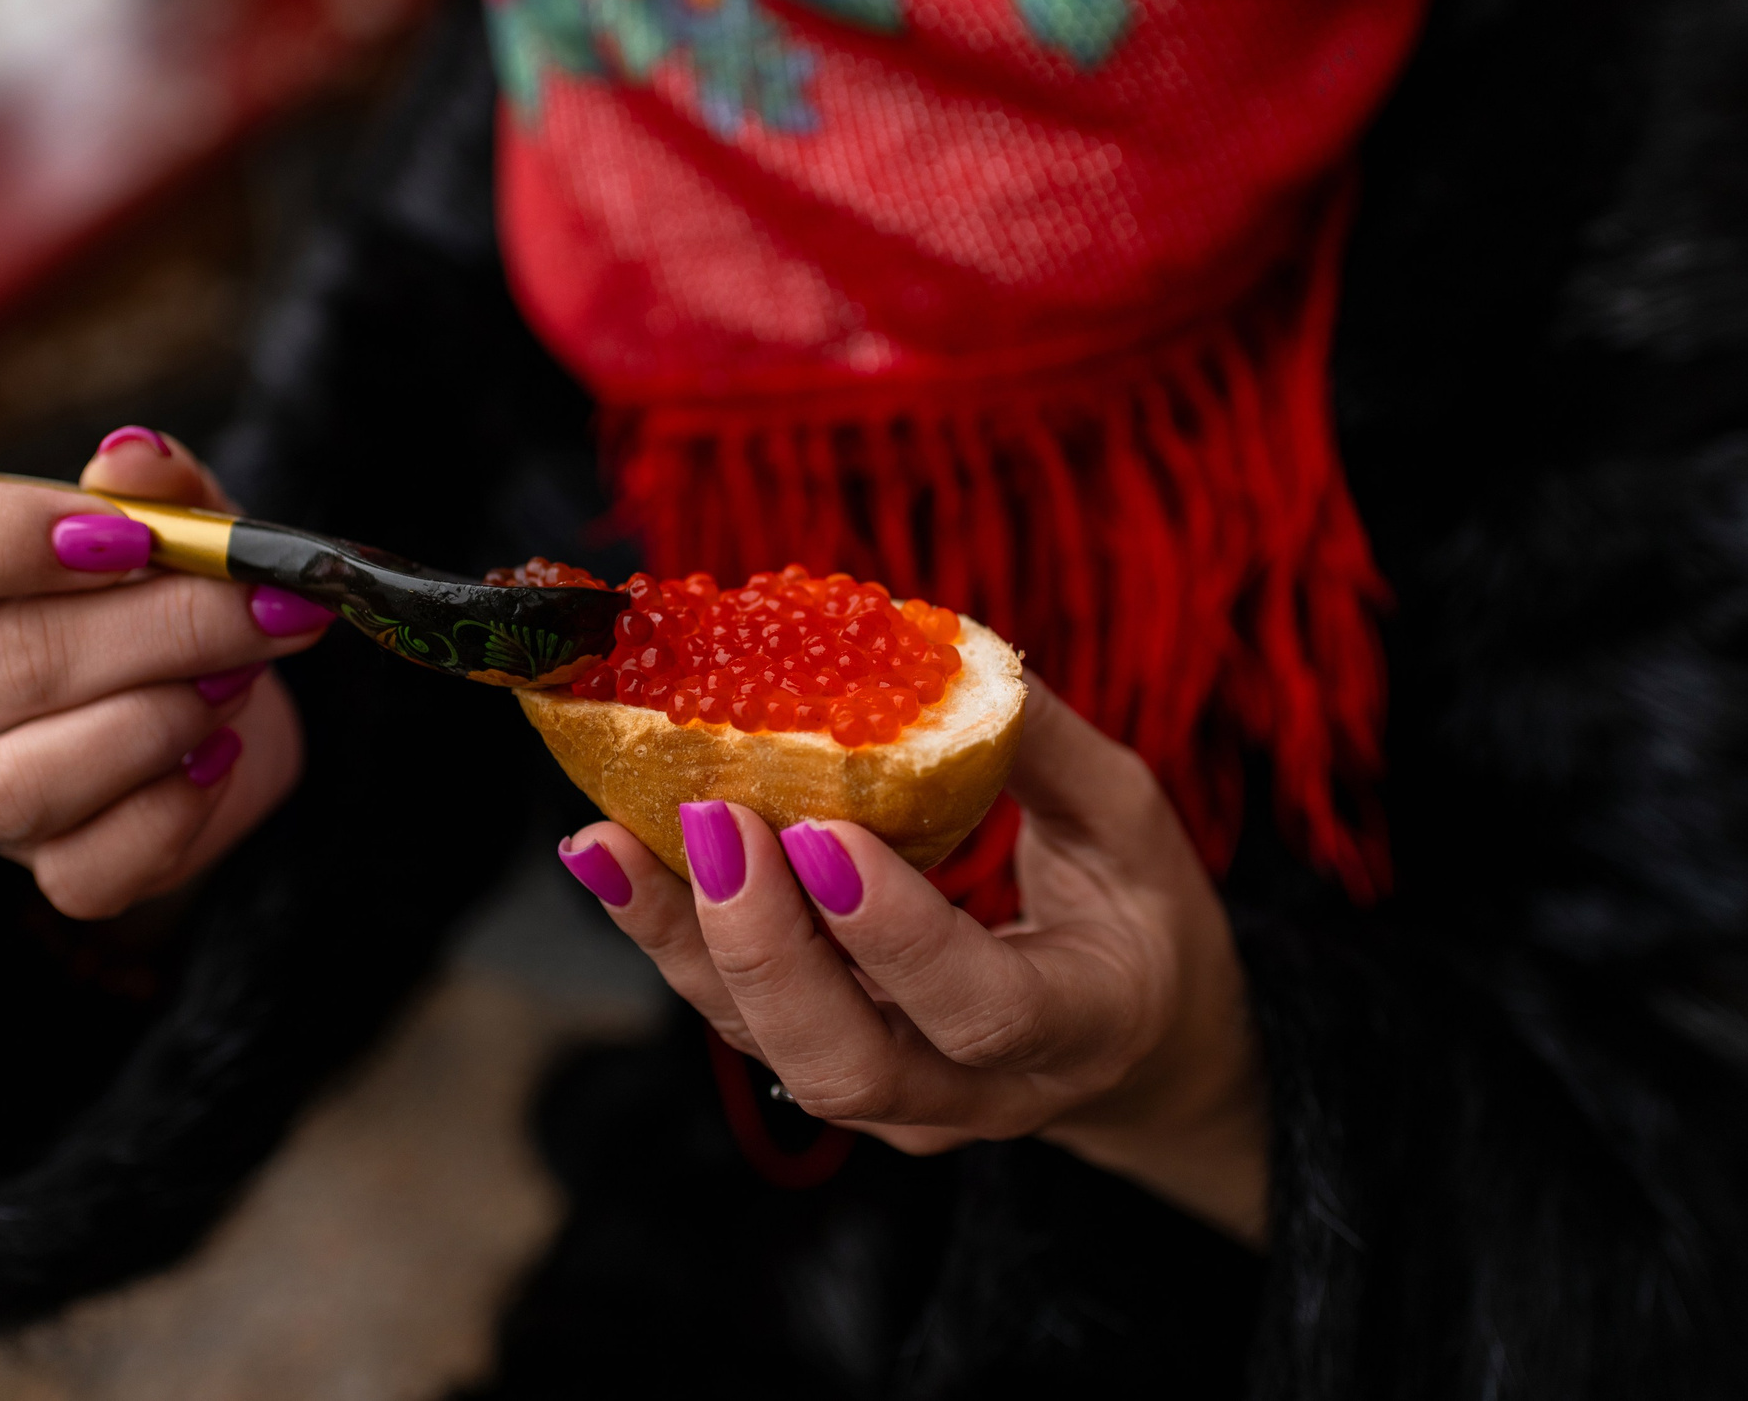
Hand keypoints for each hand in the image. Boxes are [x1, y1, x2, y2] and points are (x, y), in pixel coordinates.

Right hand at [0, 428, 326, 918]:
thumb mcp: (182, 522)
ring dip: (162, 722)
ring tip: (235, 681)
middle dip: (166, 627)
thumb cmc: (172, 594)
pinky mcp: (47, 868)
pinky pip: (91, 868)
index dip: (2, 536)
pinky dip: (173, 814)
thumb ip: (160, 486)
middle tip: (266, 604)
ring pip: (31, 780)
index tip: (128, 535)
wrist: (227, 704)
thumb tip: (133, 456)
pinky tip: (216, 760)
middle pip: (9, 662)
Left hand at [558, 679, 1268, 1239]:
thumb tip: (938, 646)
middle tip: (707, 822)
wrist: (1134, 1045)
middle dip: (763, 946)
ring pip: (773, 1048)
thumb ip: (1041, 747)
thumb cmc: (1138, 915)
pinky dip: (670, 936)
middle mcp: (976, 1091)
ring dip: (684, 942)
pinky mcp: (830, 1069)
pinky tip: (609, 854)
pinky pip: (740, 1017)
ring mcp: (897, 1100)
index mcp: (1082, 1024)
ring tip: (611, 839)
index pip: (984, 1008)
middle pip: (849, 1064)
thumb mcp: (1128, 821)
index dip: (899, 934)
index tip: (825, 831)